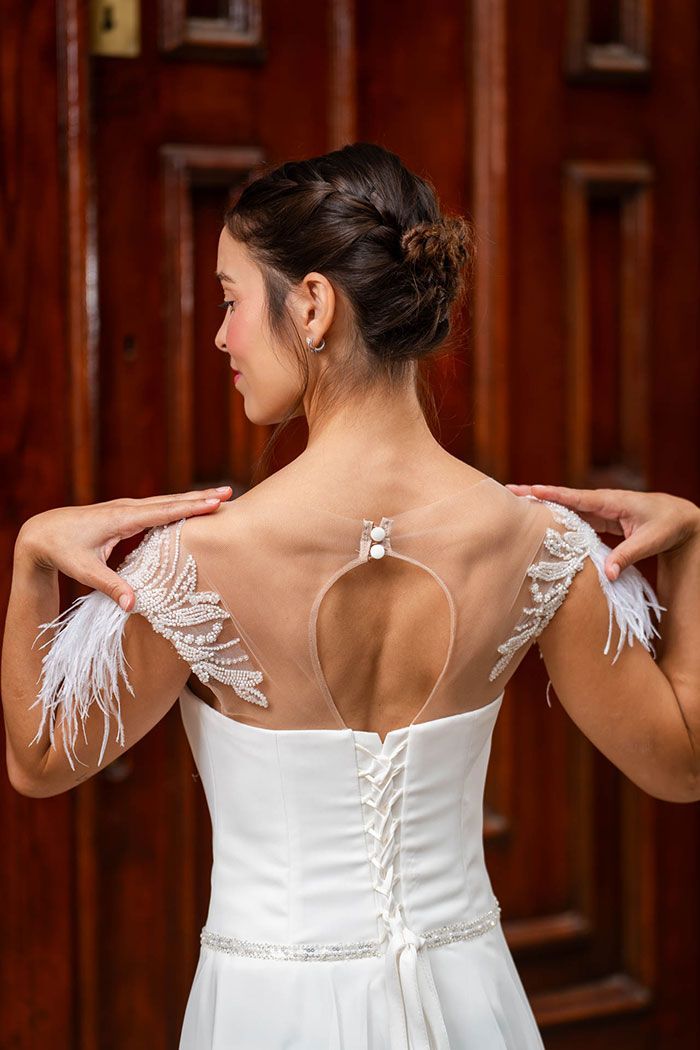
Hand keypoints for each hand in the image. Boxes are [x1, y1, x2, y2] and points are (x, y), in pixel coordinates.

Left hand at [14, 486, 232, 610]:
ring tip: (220, 496)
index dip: (190, 508)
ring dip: (193, 498)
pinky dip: (180, 505)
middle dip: (200, 496)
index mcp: (121, 519)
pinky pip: (159, 507)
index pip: (162, 512)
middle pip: (171, 500)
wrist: (43, 531)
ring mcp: (128, 508)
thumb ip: (111, 586)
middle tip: (229, 492)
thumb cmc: (63, 551)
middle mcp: (128, 508)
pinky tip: (193, 507)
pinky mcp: (127, 514)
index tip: (215, 502)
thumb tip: (134, 606)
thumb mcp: (85, 572)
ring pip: (167, 501)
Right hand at [505, 483, 699, 580]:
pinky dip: (557, 520)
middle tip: (508, 492)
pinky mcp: (600, 520)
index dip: (551, 495)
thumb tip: (606, 576)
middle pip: (563, 499)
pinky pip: (574, 519)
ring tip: (516, 507)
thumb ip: (627, 556)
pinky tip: (541, 524)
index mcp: (610, 501)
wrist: (680, 518)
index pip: (575, 497)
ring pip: (566, 509)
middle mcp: (600, 502)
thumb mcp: (650, 540)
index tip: (527, 491)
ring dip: (543, 507)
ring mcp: (599, 511)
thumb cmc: (667, 525)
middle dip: (536, 495)